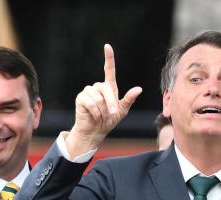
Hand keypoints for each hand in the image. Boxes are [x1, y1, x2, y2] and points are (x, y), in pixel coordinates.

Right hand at [66, 44, 141, 158]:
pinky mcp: (80, 98)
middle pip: (107, 89)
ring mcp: (88, 91)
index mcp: (108, 88)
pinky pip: (91, 103)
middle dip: (112, 103)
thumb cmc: (108, 121)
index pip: (109, 70)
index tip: (107, 46)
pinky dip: (96, 113)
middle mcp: (97, 87)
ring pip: (99, 98)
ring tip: (101, 116)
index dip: (109, 58)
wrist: (95, 132)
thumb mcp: (122, 111)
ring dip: (103, 110)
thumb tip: (139, 89)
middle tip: (113, 114)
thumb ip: (129, 99)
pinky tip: (94, 117)